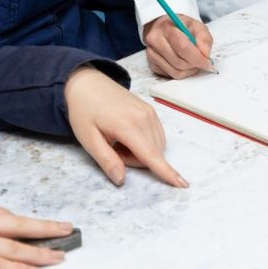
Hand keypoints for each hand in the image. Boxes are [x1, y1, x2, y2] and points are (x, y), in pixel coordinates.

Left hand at [65, 65, 188, 187]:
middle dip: (135, 161)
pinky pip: (156, 136)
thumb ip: (107, 160)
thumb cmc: (84, 111)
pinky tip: (126, 136)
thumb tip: (121, 180)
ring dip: (140, 153)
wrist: (86, 83)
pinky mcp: (151, 110)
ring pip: (156, 146)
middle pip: (153, 154)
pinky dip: (144, 143)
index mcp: (128, 125)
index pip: (151, 155)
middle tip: (112, 150)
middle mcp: (144, 117)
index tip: (183, 185)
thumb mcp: (88, 139)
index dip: (167, 172)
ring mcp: (150, 112)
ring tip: (118, 142)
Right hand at [143, 14, 214, 78]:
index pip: (182, 47)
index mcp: (167, 28)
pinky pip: (171, 75)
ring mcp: (152, 54)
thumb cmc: (180, 27)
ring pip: (175, 72)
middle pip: (179, 62)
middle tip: (202, 61)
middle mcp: (156, 41)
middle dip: (194, 65)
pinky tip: (184, 63)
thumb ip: (204, 38)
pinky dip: (182, 73)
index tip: (207, 62)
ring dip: (189, 70)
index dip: (197, 58)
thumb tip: (205, 54)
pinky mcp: (152, 65)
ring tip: (193, 62)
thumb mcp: (196, 25)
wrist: (163, 28)